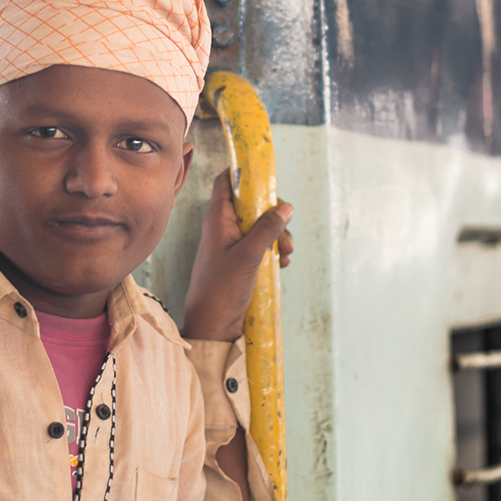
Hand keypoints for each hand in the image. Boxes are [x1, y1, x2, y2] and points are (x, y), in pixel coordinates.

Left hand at [181, 169, 293, 341]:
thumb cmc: (221, 289)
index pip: (226, 182)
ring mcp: (233, 245)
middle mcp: (224, 228)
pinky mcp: (242, 261)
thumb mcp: (248, 256)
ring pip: (261, 226)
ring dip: (278, 236)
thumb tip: (286, 207)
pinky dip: (275, 251)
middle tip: (284, 233)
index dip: (243, 173)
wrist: (213, 326)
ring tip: (285, 254)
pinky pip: (263, 245)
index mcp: (217, 219)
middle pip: (252, 204)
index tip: (265, 175)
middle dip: (273, 214)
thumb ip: (267, 229)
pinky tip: (281, 264)